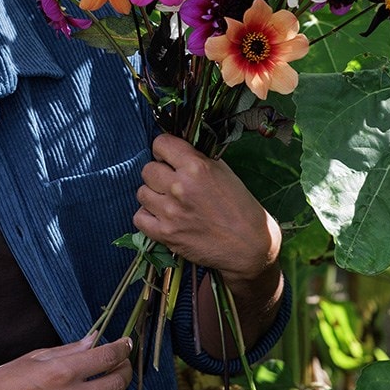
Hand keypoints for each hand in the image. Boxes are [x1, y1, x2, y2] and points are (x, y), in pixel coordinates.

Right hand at [0, 334, 132, 389]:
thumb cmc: (4, 381)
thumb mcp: (36, 357)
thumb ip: (70, 350)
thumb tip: (95, 339)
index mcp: (62, 371)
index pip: (107, 357)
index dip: (123, 348)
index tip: (127, 344)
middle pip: (116, 383)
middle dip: (125, 370)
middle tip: (122, 365)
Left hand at [133, 132, 280, 287]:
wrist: (250, 245)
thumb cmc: (241, 207)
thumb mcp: (224, 172)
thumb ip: (197, 159)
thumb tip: (176, 151)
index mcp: (196, 167)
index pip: (160, 144)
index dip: (164, 150)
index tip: (170, 159)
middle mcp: (180, 187)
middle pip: (147, 169)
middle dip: (158, 174)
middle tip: (171, 183)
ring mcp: (170, 212)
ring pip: (141, 192)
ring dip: (153, 195)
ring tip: (168, 201)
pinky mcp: (165, 234)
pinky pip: (139, 217)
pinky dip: (148, 216)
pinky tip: (162, 216)